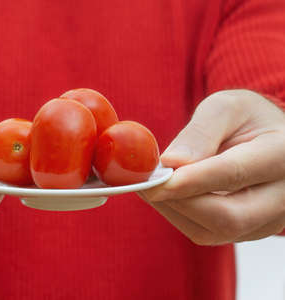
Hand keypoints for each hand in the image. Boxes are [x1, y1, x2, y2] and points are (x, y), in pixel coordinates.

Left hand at [139, 90, 284, 244]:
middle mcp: (282, 195)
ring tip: (152, 182)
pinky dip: (177, 213)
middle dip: (179, 201)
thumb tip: (172, 162)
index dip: (190, 180)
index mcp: (281, 153)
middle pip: (228, 217)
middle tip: (146, 182)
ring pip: (213, 231)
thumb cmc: (245, 120)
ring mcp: (267, 220)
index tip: (154, 179)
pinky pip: (206, 232)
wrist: (264, 140)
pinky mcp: (248, 231)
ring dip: (173, 208)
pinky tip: (165, 192)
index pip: (234, 174)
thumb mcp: (226, 108)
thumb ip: (201, 132)